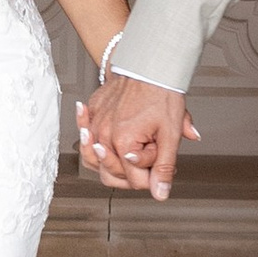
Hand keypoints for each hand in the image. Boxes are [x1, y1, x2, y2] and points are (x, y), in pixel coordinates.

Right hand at [77, 69, 198, 201]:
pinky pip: (87, 135)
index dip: (153, 175)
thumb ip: (163, 167)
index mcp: (123, 143)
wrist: (149, 63)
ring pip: (94, 161)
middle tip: (150, 156)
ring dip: (111, 162)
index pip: (135, 180)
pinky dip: (93, 139)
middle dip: (133, 172)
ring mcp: (94, 123)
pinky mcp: (91, 111)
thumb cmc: (161, 94)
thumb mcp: (170, 133)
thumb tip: (160, 193)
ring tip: (128, 154)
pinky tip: (97, 135)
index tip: (164, 160)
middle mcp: (103, 135)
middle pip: (112, 175)